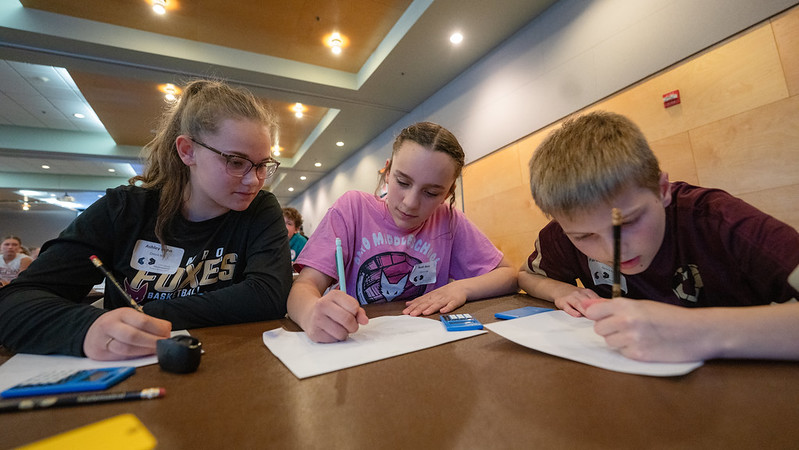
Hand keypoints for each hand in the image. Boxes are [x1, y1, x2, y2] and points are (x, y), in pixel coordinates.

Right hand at [84, 308, 171, 359]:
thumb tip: (166, 331)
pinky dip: (134, 358)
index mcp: (121, 314)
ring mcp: (104, 341)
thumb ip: (147, 323)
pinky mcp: (101, 355)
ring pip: (127, 350)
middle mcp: (111, 326)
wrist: (90, 331)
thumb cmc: (115, 324)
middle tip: (162, 344)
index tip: (167, 333)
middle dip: (152, 342)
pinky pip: (120, 358)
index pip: (142, 321)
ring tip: (155, 350)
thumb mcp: (130, 316)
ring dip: (145, 352)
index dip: (158, 329)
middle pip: (134, 336)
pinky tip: (142, 356)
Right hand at [304, 290, 368, 342]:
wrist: (309, 313)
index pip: (354, 307)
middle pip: (348, 320)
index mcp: (333, 295)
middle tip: (350, 325)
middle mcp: (322, 305)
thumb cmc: (331, 309)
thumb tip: (365, 321)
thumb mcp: (344, 303)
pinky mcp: (314, 333)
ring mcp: (317, 319)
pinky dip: (335, 338)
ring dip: (344, 334)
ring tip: (339, 328)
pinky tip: (330, 332)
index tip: (352, 314)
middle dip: (353, 326)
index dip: (356, 313)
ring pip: (341, 333)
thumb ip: (358, 311)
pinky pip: (333, 341)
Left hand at [403, 284, 467, 315]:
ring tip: (425, 313)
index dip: (412, 307)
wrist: (460, 287)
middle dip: (419, 309)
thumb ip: (420, 300)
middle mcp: (437, 297)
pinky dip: (447, 308)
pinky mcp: (455, 301)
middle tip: (411, 314)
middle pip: (427, 303)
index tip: (405, 312)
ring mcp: (446, 299)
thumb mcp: (431, 295)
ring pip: (438, 304)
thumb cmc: (444, 293)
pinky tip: (443, 311)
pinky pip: (451, 305)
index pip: (420, 302)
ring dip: (431, 308)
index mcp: (431, 296)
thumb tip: (408, 303)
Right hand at [553, 288, 603, 316]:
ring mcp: (571, 298)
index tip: (608, 313)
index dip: (602, 306)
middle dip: (594, 309)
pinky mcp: (563, 302)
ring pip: (578, 304)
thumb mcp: (587, 295)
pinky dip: (572, 311)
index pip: (596, 299)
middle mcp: (579, 294)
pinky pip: (567, 307)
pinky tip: (577, 315)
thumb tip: (609, 307)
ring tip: (590, 316)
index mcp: (587, 292)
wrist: (560, 289)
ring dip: (584, 310)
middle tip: (600, 317)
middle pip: (588, 302)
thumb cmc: (575, 295)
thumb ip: (596, 301)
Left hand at [584, 298, 705, 361]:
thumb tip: (588, 307)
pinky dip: (630, 350)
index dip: (599, 316)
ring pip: (609, 342)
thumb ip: (615, 307)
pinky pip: (623, 353)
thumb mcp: (643, 305)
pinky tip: (645, 345)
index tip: (606, 317)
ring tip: (638, 336)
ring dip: (619, 341)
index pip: (593, 312)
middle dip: (609, 329)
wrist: (697, 332)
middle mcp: (625, 321)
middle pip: (599, 329)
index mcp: (625, 305)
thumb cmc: (671, 316)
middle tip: (626, 328)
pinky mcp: (638, 355)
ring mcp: (631, 339)